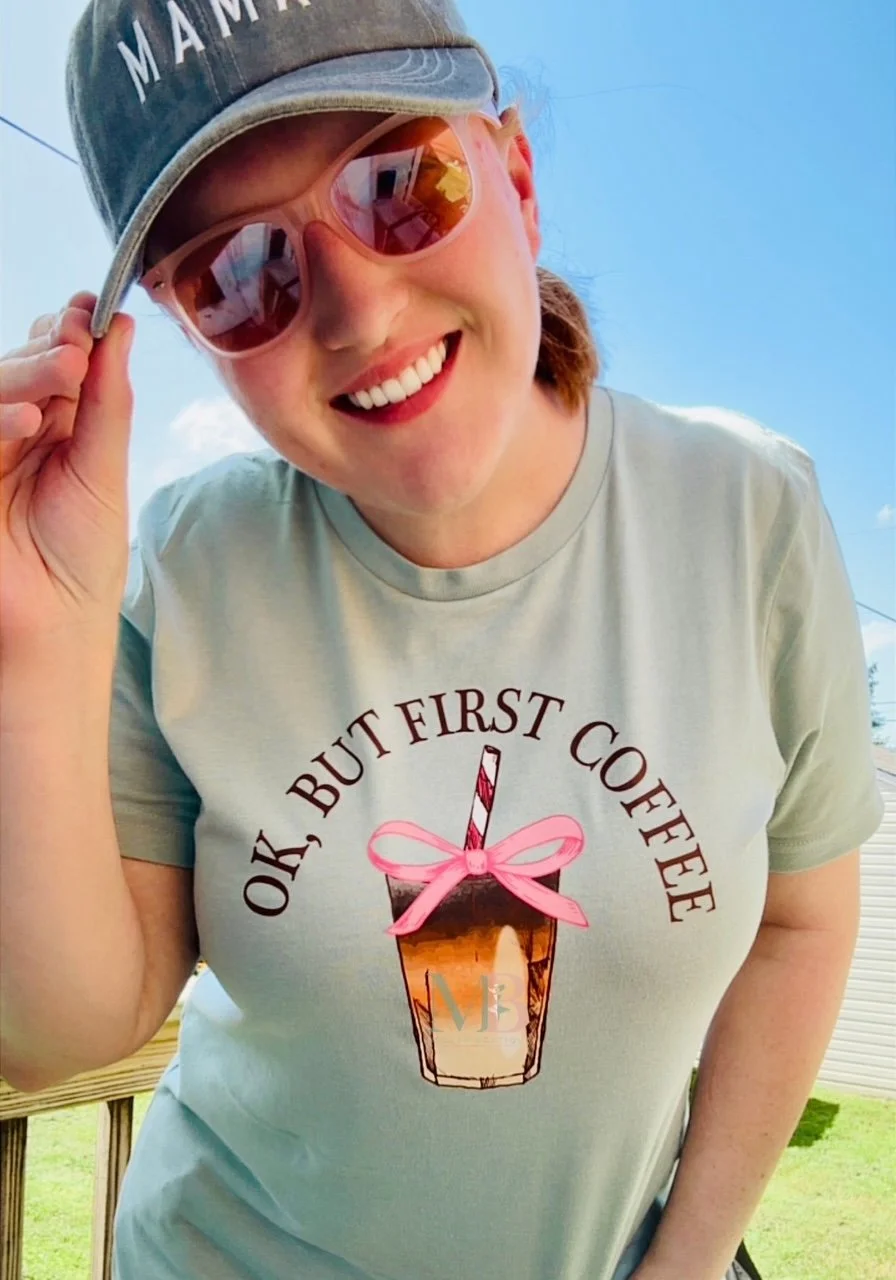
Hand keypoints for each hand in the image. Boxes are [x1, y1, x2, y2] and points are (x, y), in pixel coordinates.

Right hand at [0, 292, 134, 646]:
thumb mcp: (104, 471)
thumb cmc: (82, 558)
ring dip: (25, 374)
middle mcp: (16, 431)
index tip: (94, 312)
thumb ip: (106, 402)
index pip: (53, 360)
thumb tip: (119, 330)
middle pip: (18, 367)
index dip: (69, 332)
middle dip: (49, 349)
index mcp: (57, 426)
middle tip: (79, 347)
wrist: (55, 622)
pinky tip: (29, 423)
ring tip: (65, 372)